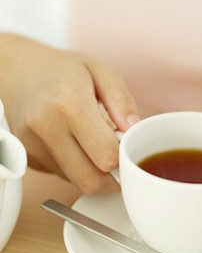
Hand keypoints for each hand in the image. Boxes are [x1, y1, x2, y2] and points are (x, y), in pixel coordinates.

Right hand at [0, 34, 139, 192]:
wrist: (16, 72)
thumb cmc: (61, 71)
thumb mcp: (100, 72)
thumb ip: (122, 101)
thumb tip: (134, 130)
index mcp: (68, 105)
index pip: (106, 156)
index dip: (124, 156)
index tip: (127, 145)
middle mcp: (46, 129)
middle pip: (91, 181)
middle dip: (113, 176)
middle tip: (119, 155)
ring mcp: (32, 147)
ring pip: (78, 182)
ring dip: (95, 172)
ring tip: (96, 144)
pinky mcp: (27, 158)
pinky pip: (64, 176)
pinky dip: (78, 168)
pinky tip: (77, 145)